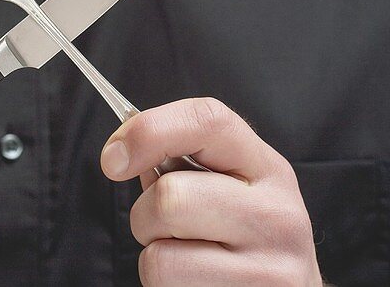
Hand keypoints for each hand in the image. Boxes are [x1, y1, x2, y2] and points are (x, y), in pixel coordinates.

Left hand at [101, 97, 321, 285]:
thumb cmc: (246, 236)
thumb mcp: (233, 187)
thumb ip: (186, 161)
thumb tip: (123, 152)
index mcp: (267, 167)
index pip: (205, 120)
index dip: (149, 130)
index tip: (113, 157)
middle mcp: (276, 215)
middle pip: (170, 197)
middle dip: (145, 215)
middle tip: (164, 227)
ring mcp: (268, 270)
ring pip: (160, 258)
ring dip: (156, 259)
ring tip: (187, 259)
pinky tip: (199, 282)